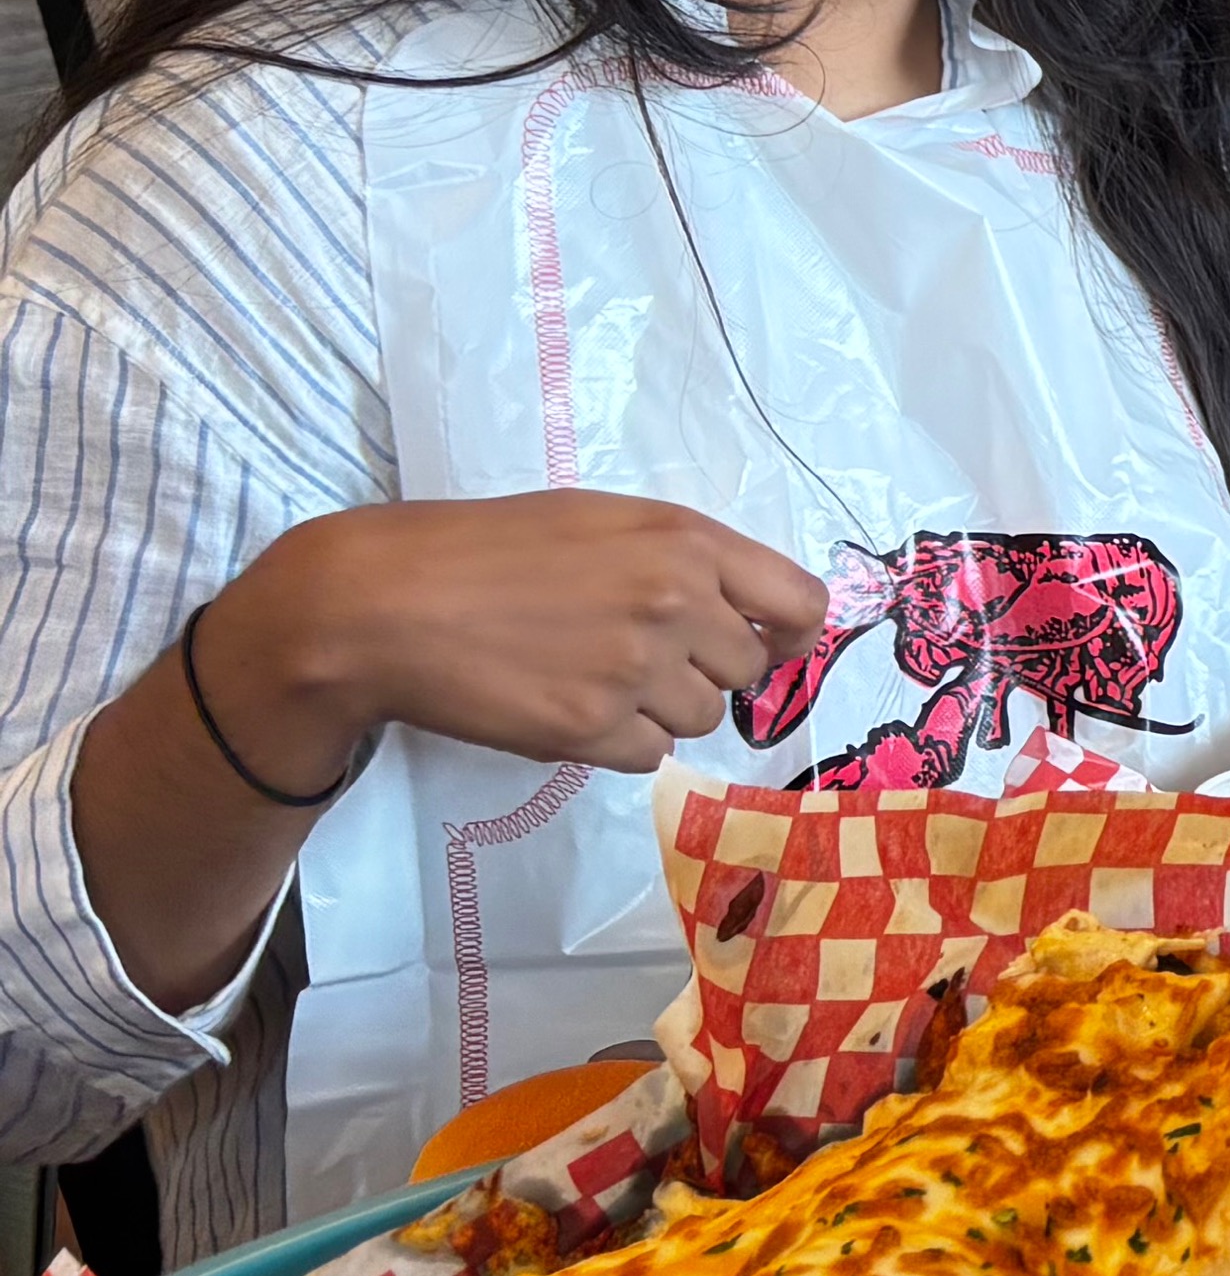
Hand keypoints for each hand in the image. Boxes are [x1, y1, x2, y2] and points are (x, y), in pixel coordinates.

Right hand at [211, 497, 840, 779]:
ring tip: (586, 673)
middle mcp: (676, 603)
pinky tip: (564, 705)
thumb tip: (756, 612)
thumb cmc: (486, 549)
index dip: (789, 632)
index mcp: (686, 541)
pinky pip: (649, 755)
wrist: (382, 601)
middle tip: (632, 653)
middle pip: (745, 669)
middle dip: (701, 668)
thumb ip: (685, 560)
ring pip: (699, 718)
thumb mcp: (602, 521)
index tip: (768, 644)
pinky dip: (615, 742)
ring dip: (656, 708)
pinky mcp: (592, 728)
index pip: (801, 603)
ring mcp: (636, 669)